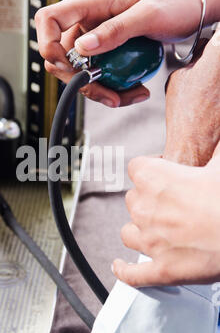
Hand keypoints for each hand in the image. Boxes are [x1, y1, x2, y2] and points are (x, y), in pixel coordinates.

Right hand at [35, 0, 219, 106]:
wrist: (191, 10)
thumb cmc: (173, 2)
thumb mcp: (148, 14)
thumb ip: (115, 30)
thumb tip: (82, 47)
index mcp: (91, 4)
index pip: (49, 19)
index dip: (47, 44)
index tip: (68, 64)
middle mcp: (88, 23)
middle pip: (61, 56)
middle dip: (79, 80)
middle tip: (106, 92)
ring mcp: (96, 41)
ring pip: (79, 73)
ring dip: (99, 91)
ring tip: (127, 97)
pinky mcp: (106, 55)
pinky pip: (98, 78)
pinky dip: (111, 91)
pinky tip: (133, 92)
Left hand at [112, 31, 219, 286]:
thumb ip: (219, 131)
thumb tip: (218, 58)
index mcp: (156, 175)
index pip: (137, 167)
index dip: (149, 170)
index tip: (160, 171)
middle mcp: (146, 206)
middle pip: (133, 199)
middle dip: (148, 200)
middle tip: (171, 202)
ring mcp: (152, 240)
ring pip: (129, 230)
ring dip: (141, 229)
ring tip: (160, 227)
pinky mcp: (161, 272)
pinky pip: (133, 274)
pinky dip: (127, 272)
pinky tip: (123, 268)